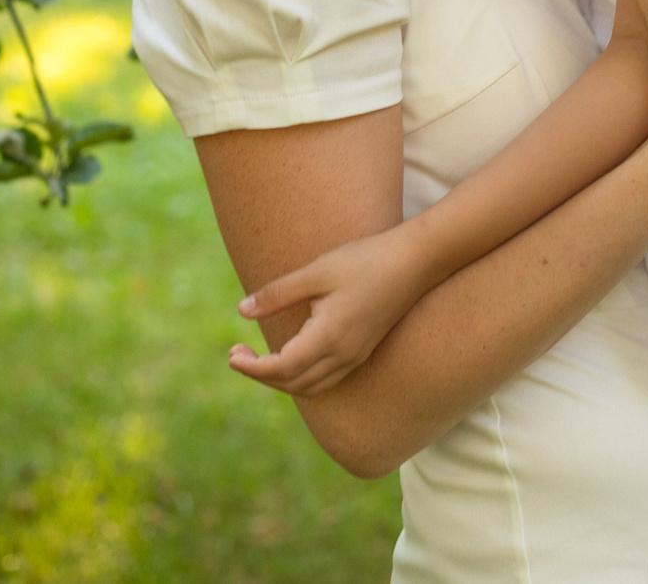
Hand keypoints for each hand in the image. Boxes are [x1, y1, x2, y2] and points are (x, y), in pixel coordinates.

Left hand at [229, 221, 436, 397]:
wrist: (416, 260)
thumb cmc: (365, 260)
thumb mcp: (317, 272)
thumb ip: (278, 294)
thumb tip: (242, 311)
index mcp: (329, 337)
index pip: (282, 368)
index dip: (253, 368)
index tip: (232, 356)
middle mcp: (343, 355)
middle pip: (294, 384)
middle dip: (262, 375)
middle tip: (237, 354)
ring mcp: (356, 356)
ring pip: (311, 387)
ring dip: (282, 380)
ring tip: (260, 359)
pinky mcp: (364, 350)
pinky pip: (327, 378)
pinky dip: (303, 377)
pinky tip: (293, 356)